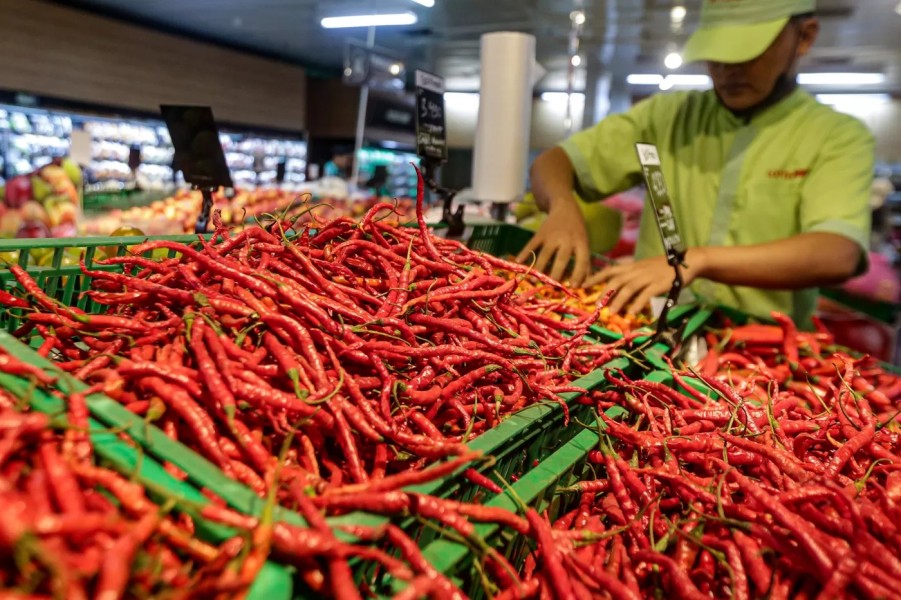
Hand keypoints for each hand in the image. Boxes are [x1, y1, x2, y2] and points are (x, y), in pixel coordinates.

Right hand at [515, 199, 590, 285]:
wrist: (564, 206)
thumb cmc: (577, 230)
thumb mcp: (585, 242)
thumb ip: (586, 262)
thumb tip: (586, 284)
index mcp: (581, 242)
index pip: (582, 260)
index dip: (579, 274)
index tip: (573, 287)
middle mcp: (567, 239)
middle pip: (561, 259)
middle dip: (556, 274)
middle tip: (551, 288)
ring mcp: (552, 236)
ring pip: (545, 254)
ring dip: (539, 268)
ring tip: (534, 281)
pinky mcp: (540, 233)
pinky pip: (532, 244)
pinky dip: (525, 253)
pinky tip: (519, 262)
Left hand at [585, 249, 706, 315]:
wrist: (687, 261)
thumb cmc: (664, 267)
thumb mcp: (644, 269)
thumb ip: (631, 278)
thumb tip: (618, 293)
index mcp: (631, 266)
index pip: (608, 270)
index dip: (594, 277)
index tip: (582, 285)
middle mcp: (636, 270)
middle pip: (615, 281)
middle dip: (604, 293)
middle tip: (596, 306)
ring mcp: (647, 276)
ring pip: (628, 288)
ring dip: (618, 301)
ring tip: (612, 313)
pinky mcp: (659, 284)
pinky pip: (645, 294)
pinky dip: (637, 304)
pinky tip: (631, 314)